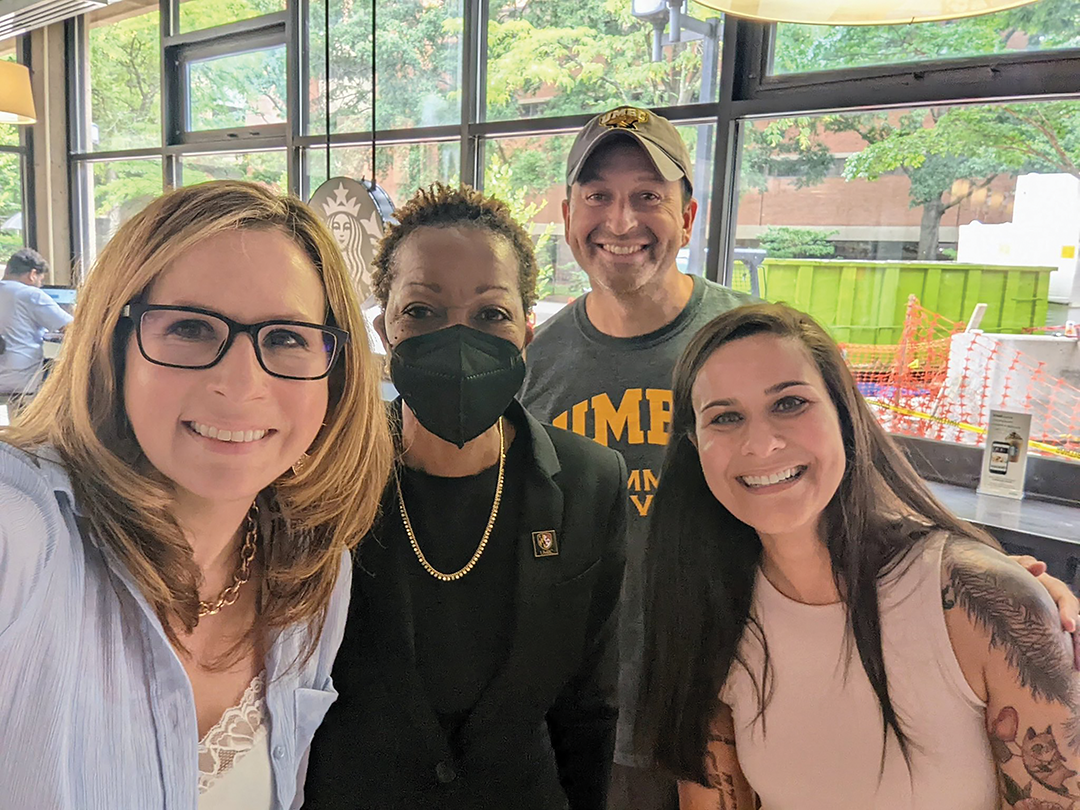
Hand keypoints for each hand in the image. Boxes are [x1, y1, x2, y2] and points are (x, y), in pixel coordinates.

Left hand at [1011, 554, 1079, 669]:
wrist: (992, 585)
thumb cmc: (1001, 574)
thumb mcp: (1009, 566)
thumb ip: (1022, 564)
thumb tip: (1040, 566)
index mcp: (1049, 587)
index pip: (1065, 599)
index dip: (1069, 612)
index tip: (1069, 627)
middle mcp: (1056, 603)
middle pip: (1076, 621)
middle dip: (1079, 641)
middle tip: (1077, 661)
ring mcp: (1054, 618)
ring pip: (1074, 634)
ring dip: (1077, 650)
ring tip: (1077, 669)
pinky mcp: (1049, 631)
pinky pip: (1063, 643)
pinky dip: (1068, 655)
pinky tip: (1070, 670)